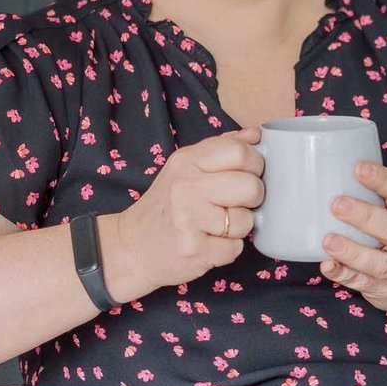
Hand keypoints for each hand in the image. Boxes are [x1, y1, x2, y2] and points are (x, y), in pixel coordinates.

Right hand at [112, 127, 264, 291]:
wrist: (131, 248)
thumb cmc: (166, 206)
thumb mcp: (186, 167)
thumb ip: (221, 148)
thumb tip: (255, 135)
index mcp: (187, 161)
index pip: (240, 152)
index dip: (255, 164)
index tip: (250, 174)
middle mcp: (186, 187)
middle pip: (250, 186)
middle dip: (252, 198)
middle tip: (235, 203)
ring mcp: (189, 220)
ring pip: (246, 221)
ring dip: (238, 228)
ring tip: (216, 226)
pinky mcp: (194, 250)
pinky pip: (236, 248)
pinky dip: (227, 249)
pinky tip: (208, 243)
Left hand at [322, 161, 386, 322]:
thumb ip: (373, 196)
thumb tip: (326, 168)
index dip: (382, 179)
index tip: (359, 168)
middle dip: (365, 216)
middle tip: (338, 204)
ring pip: (379, 261)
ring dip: (352, 251)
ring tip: (328, 240)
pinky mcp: (382, 287)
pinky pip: (361, 281)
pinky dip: (343, 274)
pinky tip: (327, 265)